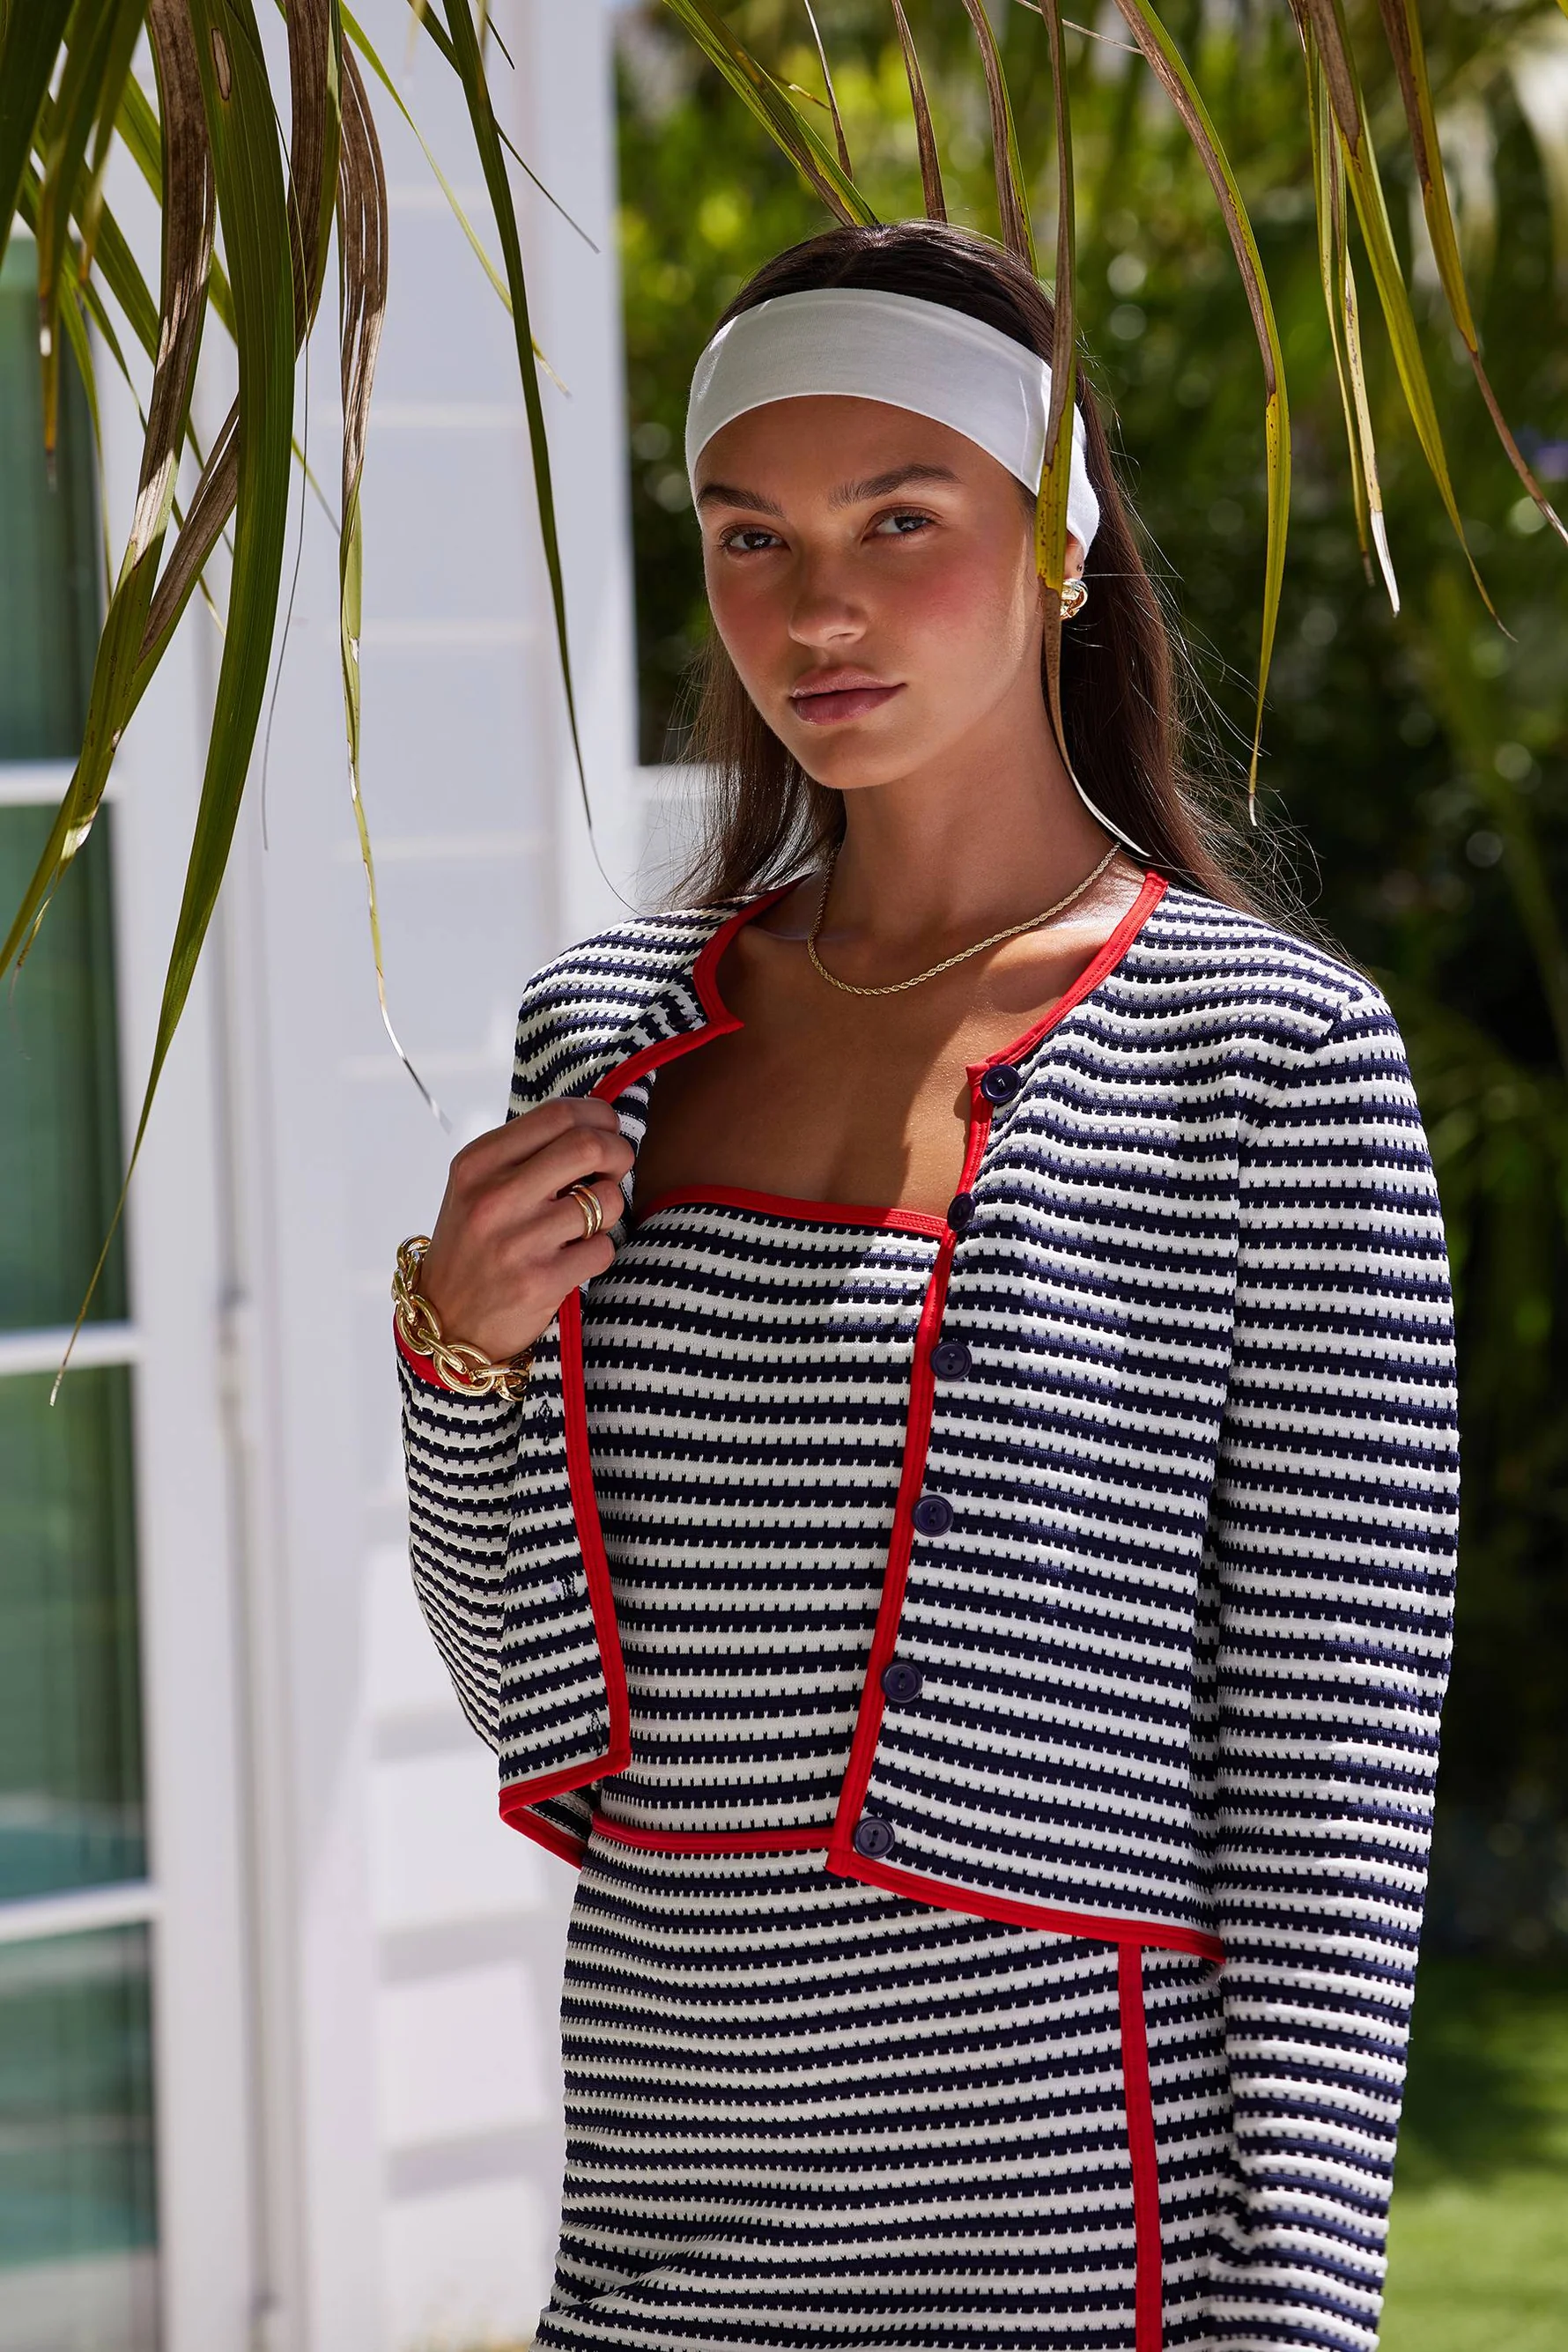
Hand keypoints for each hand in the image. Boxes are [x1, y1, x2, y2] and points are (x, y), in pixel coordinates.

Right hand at [416, 1096, 632, 1361]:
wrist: (445, 1322)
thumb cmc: (473, 1246)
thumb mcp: (477, 1187)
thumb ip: (526, 1153)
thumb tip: (596, 1125)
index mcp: (478, 1163)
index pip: (558, 1114)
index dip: (598, 1116)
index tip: (606, 1129)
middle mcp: (494, 1198)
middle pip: (589, 1146)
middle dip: (619, 1152)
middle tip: (617, 1167)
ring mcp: (518, 1241)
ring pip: (606, 1199)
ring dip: (609, 1208)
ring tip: (586, 1221)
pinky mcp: (541, 1282)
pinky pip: (603, 1248)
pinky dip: (598, 1250)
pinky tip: (574, 1257)